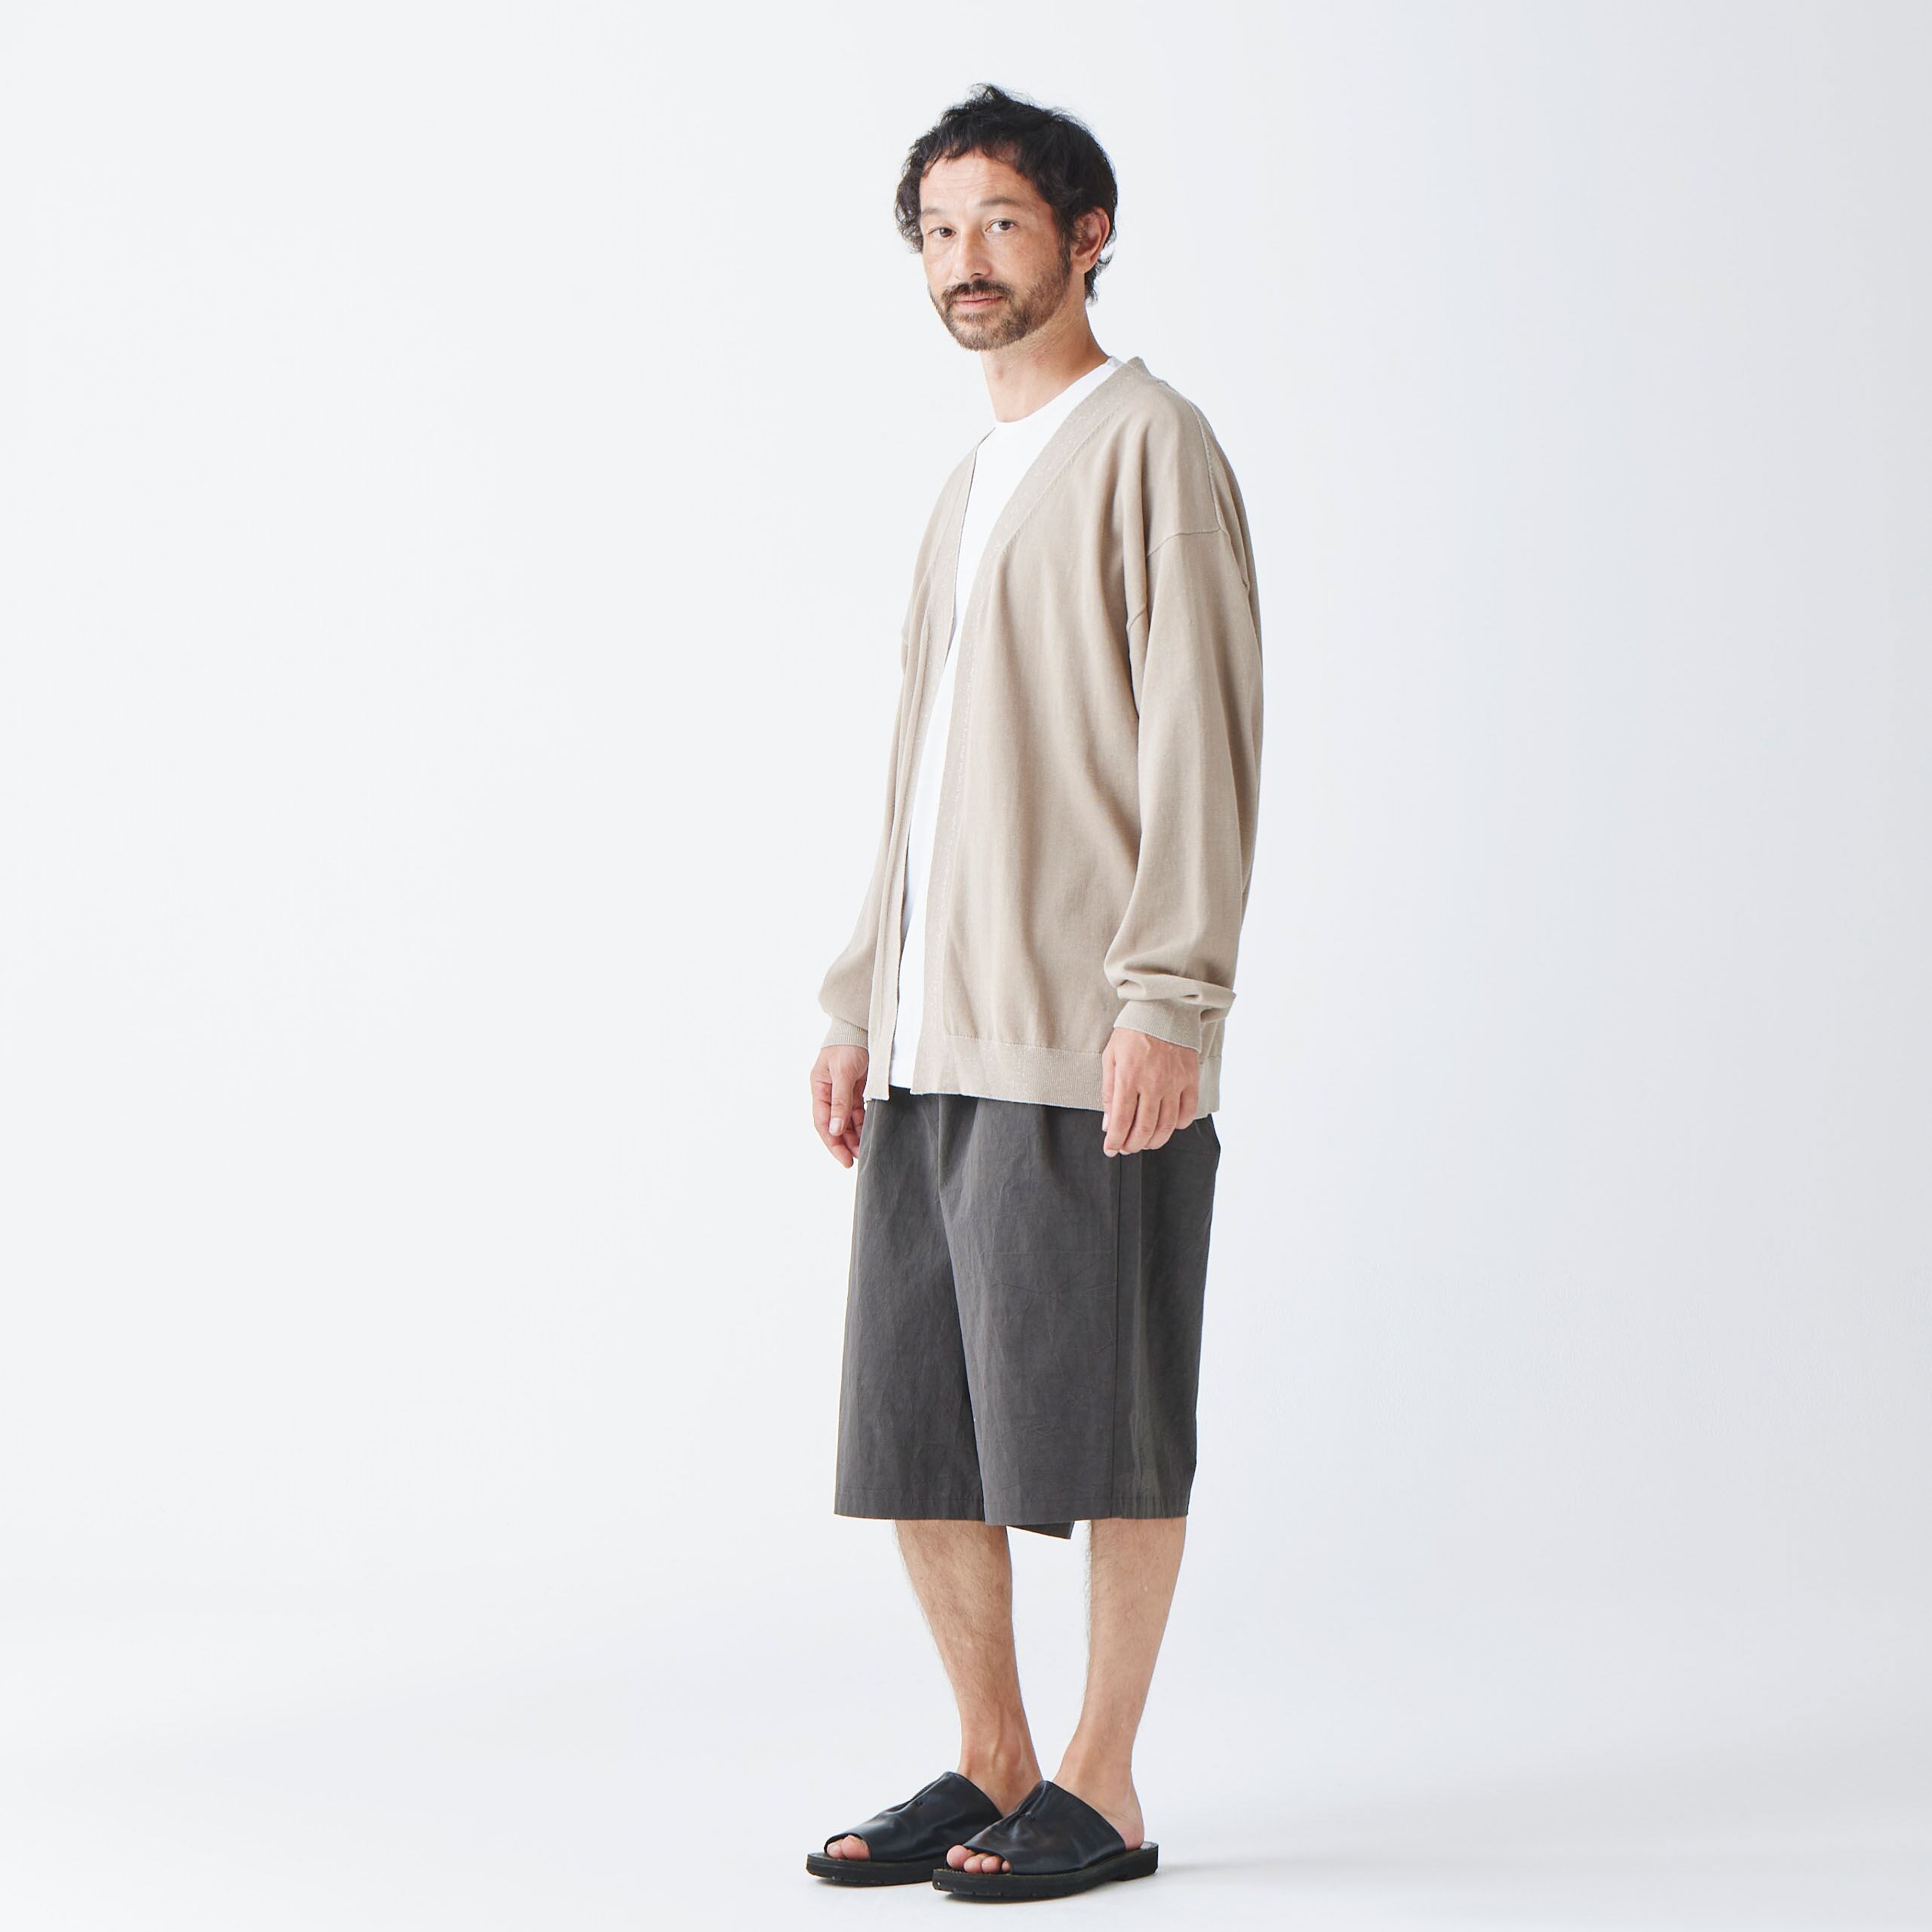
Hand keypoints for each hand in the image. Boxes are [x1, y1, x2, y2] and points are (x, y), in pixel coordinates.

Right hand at [812, 1045, 868, 1166]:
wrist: (862, 1026)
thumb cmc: (848, 1045)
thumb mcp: (843, 1072)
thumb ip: (840, 1101)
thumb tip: (836, 1129)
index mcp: (819, 1087)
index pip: (823, 1122)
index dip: (832, 1142)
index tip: (843, 1159)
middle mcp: (830, 1092)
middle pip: (835, 1125)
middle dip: (844, 1143)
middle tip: (855, 1161)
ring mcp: (844, 1091)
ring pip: (848, 1120)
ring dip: (854, 1136)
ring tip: (863, 1152)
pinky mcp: (858, 1089)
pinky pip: (859, 1112)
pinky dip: (863, 1124)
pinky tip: (869, 1135)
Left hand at [1100, 1027, 1199, 1153]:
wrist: (1163, 1009)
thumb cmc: (1132, 1033)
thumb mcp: (1110, 1057)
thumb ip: (1108, 1091)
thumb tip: (1108, 1123)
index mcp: (1129, 1078)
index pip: (1121, 1121)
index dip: (1115, 1141)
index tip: (1110, 1150)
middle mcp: (1153, 1084)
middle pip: (1144, 1129)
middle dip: (1133, 1145)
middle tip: (1126, 1148)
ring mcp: (1174, 1083)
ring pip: (1166, 1126)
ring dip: (1154, 1141)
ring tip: (1144, 1143)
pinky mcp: (1190, 1080)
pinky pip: (1187, 1112)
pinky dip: (1178, 1126)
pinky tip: (1168, 1127)